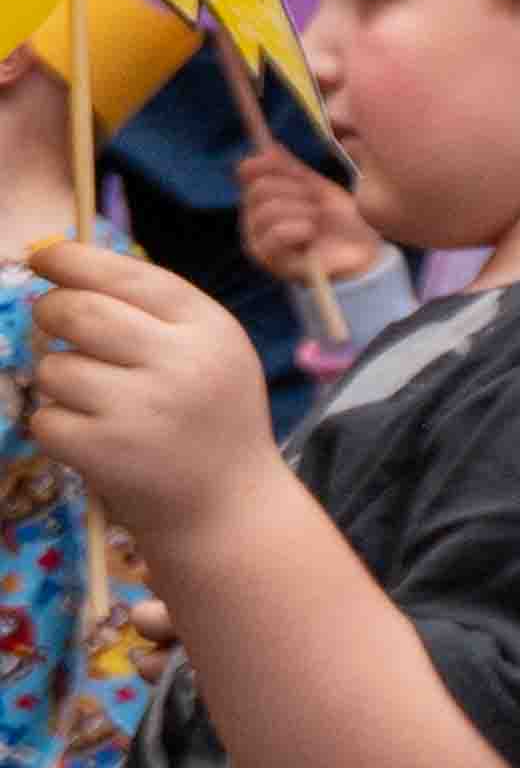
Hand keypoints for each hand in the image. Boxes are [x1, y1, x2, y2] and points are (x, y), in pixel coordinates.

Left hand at [28, 242, 288, 554]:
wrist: (229, 509)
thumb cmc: (209, 421)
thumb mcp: (210, 354)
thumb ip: (153, 311)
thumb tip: (62, 263)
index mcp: (210, 330)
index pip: (127, 276)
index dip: (73, 260)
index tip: (42, 257)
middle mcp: (181, 364)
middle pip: (78, 312)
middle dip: (50, 313)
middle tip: (54, 327)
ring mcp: (143, 409)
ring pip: (54, 368)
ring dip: (57, 381)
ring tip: (95, 402)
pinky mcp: (107, 451)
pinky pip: (45, 419)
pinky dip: (56, 428)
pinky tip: (93, 439)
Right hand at [230, 148, 385, 284]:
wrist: (362, 252)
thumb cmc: (340, 221)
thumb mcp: (317, 188)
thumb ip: (292, 169)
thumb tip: (269, 145)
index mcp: (261, 199)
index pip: (247, 171)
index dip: (266, 163)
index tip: (288, 164)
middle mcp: (253, 220)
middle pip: (259, 189)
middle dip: (295, 189)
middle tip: (317, 201)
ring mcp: (259, 242)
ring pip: (267, 210)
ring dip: (303, 209)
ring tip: (318, 218)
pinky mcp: (271, 260)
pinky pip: (276, 233)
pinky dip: (299, 228)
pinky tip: (312, 232)